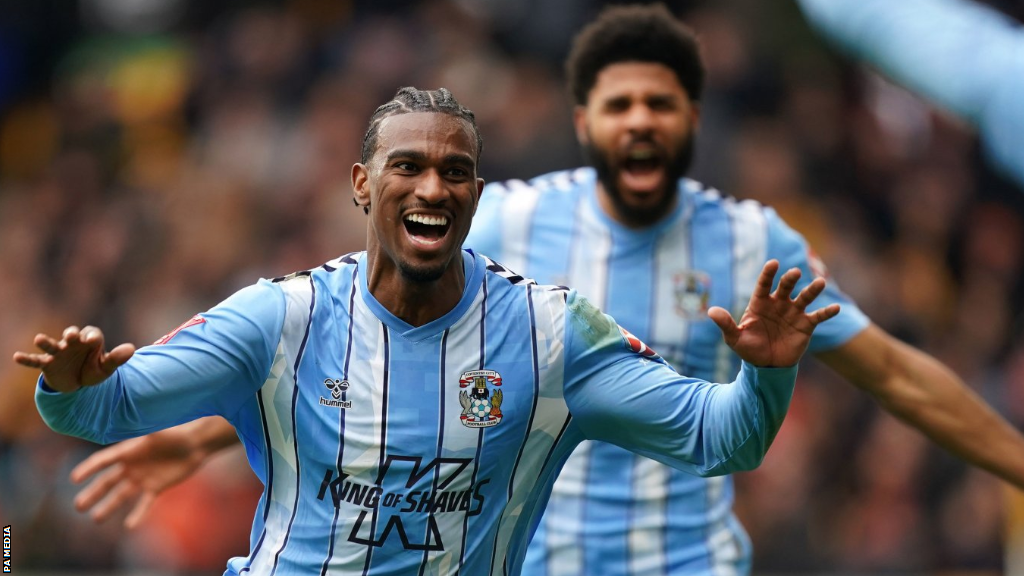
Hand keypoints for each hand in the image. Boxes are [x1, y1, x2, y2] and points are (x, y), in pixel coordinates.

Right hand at [12, 325, 134, 391]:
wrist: (78, 383)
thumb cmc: (93, 370)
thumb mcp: (106, 368)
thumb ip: (117, 359)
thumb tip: (132, 349)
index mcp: (90, 341)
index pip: (93, 334)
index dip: (93, 337)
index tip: (94, 341)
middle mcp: (73, 343)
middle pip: (72, 334)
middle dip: (71, 334)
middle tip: (71, 336)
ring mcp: (59, 353)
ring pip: (52, 345)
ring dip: (46, 342)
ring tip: (38, 339)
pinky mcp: (48, 364)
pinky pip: (36, 361)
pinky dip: (27, 359)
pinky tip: (16, 357)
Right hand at [71, 423, 212, 528]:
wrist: (195, 444)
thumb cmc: (176, 433)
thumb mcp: (158, 431)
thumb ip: (143, 429)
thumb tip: (131, 417)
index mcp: (128, 451)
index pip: (103, 461)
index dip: (88, 468)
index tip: (73, 478)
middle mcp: (131, 466)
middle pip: (107, 482)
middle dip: (93, 494)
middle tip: (78, 506)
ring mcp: (142, 478)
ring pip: (121, 495)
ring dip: (108, 507)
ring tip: (96, 519)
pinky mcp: (156, 487)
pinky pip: (144, 503)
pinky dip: (138, 514)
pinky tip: (130, 526)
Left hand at [708, 260, 838, 366]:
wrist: (767, 365)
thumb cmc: (749, 348)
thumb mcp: (735, 338)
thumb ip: (726, 324)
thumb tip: (711, 311)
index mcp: (760, 303)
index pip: (764, 285)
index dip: (768, 274)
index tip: (773, 263)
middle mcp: (778, 304)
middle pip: (785, 287)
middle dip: (789, 279)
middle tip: (794, 273)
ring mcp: (793, 313)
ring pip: (804, 298)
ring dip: (812, 290)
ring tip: (820, 283)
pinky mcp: (806, 325)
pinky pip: (818, 316)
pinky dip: (827, 312)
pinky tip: (835, 308)